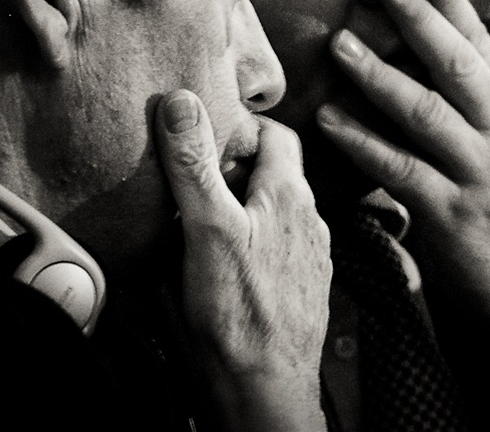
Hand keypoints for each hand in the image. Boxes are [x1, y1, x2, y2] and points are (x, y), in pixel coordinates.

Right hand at [155, 89, 330, 430]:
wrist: (265, 388)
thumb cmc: (240, 312)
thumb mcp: (208, 226)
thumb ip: (195, 164)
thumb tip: (181, 102)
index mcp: (289, 194)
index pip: (276, 133)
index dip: (241, 126)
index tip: (207, 133)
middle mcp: (308, 219)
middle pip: (275, 172)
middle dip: (237, 166)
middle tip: (195, 174)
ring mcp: (308, 255)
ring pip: (276, 210)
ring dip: (246, 204)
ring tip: (205, 214)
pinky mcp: (299, 286)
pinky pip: (276, 246)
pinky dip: (253, 239)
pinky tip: (227, 257)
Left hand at [316, 0, 489, 360]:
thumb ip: (474, 91)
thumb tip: (444, 34)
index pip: (480, 43)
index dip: (453, 0)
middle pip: (457, 65)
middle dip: (420, 19)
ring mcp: (477, 173)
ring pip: (427, 114)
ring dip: (380, 77)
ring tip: (341, 45)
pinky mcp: (452, 215)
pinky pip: (401, 171)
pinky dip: (364, 143)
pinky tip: (330, 120)